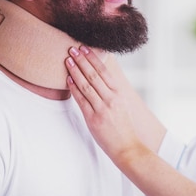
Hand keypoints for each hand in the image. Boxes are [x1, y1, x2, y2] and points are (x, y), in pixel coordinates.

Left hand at [65, 46, 140, 161]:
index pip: (104, 71)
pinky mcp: (93, 118)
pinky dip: (74, 88)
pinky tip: (68, 79)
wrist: (127, 147)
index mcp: (119, 94)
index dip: (93, 58)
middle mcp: (111, 98)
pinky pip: (81, 100)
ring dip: (76, 71)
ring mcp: (102, 108)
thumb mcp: (122, 106)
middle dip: (82, 60)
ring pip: (86, 85)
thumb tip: (100, 80)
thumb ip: (112, 93)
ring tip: (68, 60)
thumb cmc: (123, 128)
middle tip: (73, 49)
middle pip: (94, 75)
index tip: (85, 48)